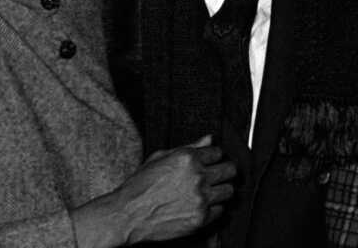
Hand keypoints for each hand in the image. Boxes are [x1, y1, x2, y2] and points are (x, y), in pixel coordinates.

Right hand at [71, 136, 236, 246]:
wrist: (127, 214)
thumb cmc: (140, 185)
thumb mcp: (161, 157)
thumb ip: (189, 147)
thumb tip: (209, 138)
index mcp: (188, 158)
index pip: (218, 152)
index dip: (213, 157)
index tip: (210, 162)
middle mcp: (197, 177)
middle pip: (230, 170)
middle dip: (223, 171)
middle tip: (215, 176)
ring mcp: (200, 199)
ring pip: (229, 191)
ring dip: (220, 190)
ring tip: (208, 192)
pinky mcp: (200, 218)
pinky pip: (220, 210)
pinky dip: (213, 208)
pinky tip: (200, 206)